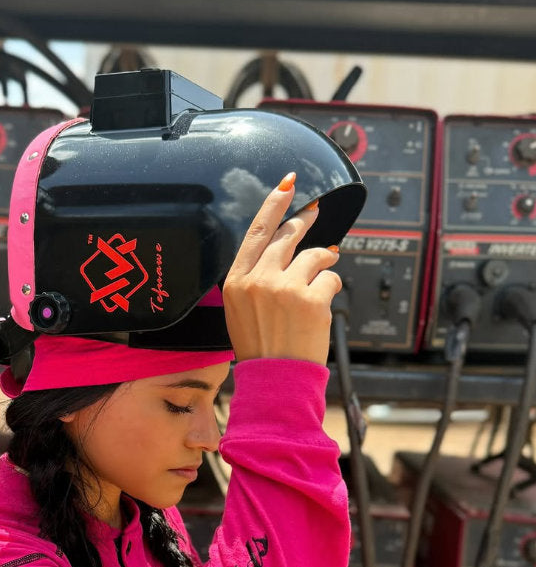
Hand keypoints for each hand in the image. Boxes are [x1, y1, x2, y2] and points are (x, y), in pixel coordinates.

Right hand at [222, 174, 341, 365]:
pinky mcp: (311, 299)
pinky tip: (323, 302)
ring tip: (324, 270)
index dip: (274, 203)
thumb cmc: (260, 350)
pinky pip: (330, 277)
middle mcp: (259, 280)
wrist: (275, 382)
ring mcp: (285, 288)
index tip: (288, 185)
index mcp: (237, 282)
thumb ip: (256, 278)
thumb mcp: (242, 311)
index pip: (258, 231)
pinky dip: (331, 287)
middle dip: (306, 221)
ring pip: (314, 255)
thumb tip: (290, 250)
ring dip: (324, 261)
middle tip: (316, 213)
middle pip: (288, 235)